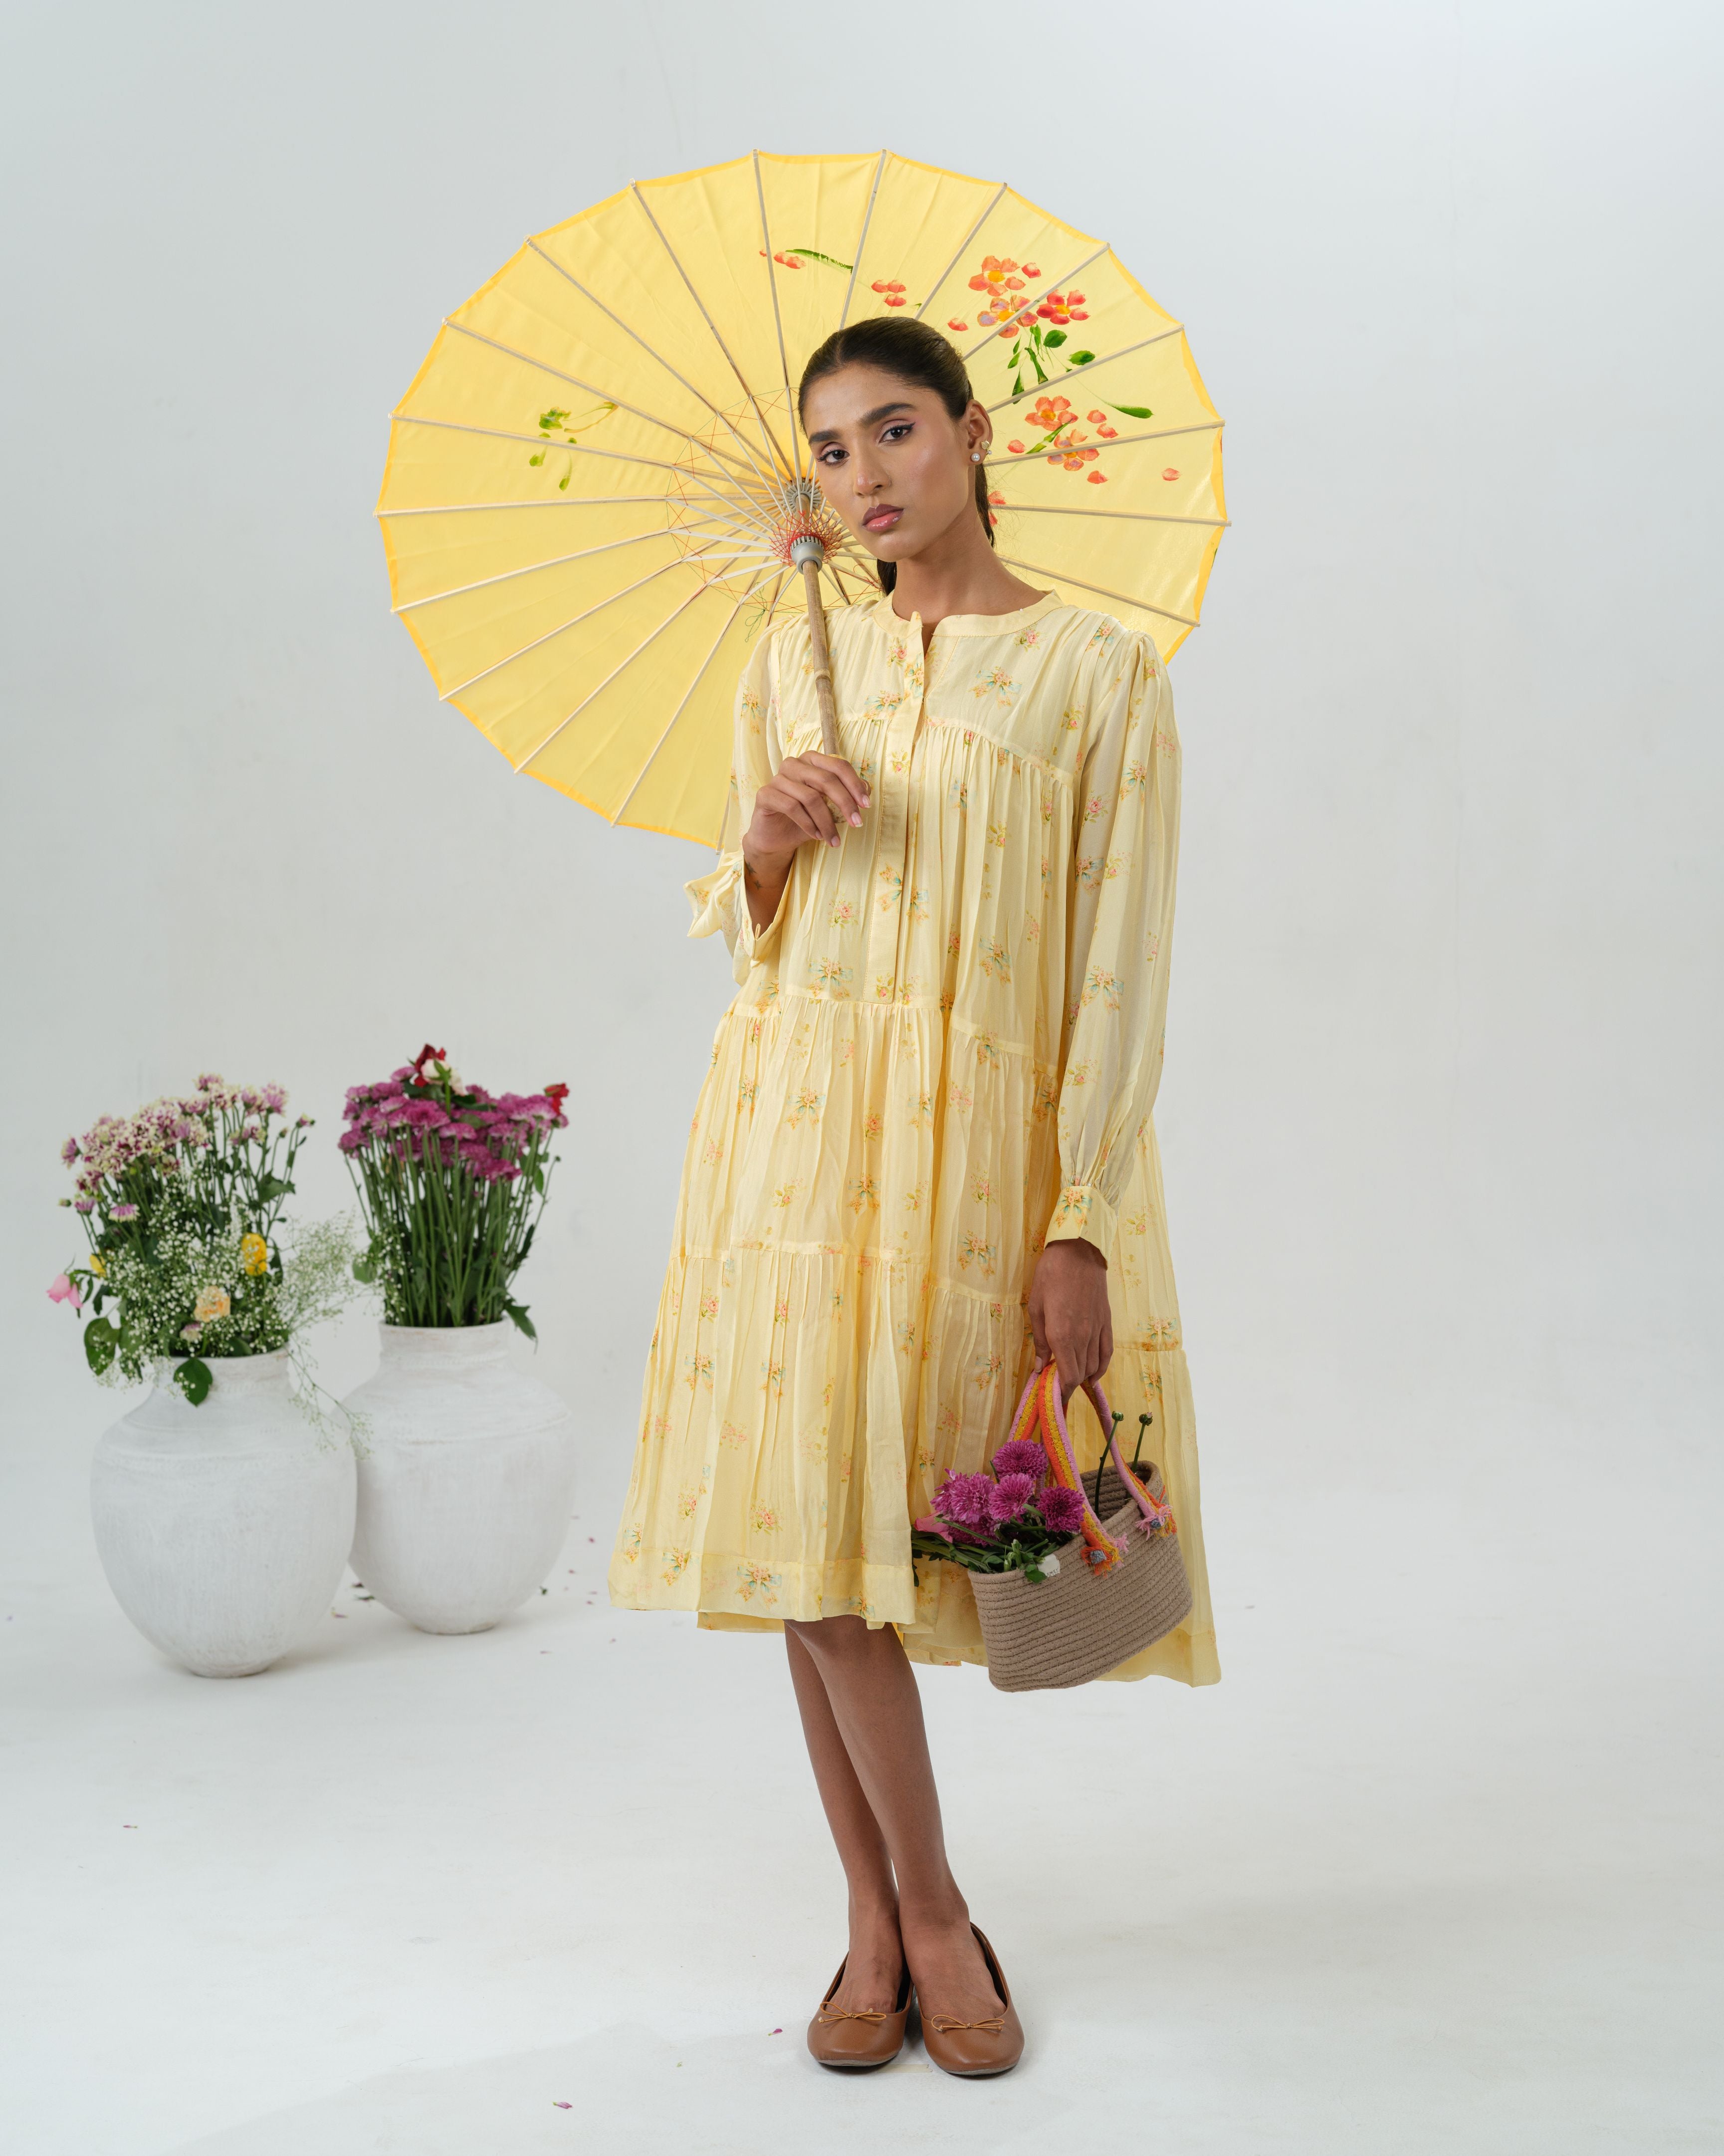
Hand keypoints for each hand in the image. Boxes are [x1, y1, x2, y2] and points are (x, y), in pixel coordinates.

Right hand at [746, 752, 870, 856]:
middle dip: (845, 803)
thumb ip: (846, 796)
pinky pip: (792, 807)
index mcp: (811, 760)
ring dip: (826, 822)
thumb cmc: (805, 819)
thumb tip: (867, 789)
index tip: (866, 806)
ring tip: (834, 839)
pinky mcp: (765, 794)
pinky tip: (816, 836)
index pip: (838, 766)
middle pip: (826, 779)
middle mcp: (793, 764)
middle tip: (856, 824)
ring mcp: (777, 778)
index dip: (854, 785)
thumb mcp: (830, 808)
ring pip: (810, 797)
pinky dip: (808, 824)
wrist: (776, 838)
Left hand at [1027, 1238, 1111, 1398]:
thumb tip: (1040, 1366)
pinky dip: (1101, 1367)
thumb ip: (1039, 1341)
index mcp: (1062, 1336)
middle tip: (1056, 1387)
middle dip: (1069, 1386)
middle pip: (1081, 1375)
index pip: (1068, 1377)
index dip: (1061, 1392)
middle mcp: (1083, 1338)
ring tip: (1070, 1378)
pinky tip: (1093, 1373)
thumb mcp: (1036, 1308)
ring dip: (1083, 1377)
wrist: (1078, 1252)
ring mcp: (1098, 1331)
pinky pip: (1107, 1353)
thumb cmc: (1050, 1276)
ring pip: (1094, 1366)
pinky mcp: (1107, 1322)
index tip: (1052, 1397)